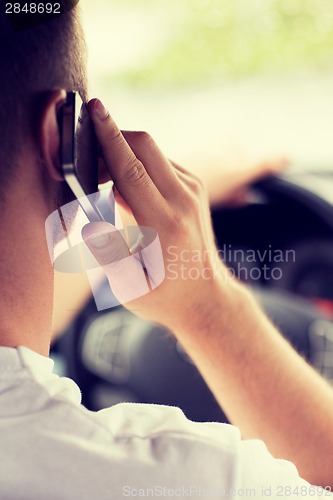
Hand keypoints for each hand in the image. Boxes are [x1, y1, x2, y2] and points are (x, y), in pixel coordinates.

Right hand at [82, 98, 232, 330]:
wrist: (205, 297)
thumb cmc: (163, 295)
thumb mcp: (125, 283)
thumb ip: (103, 247)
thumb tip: (89, 214)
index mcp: (164, 225)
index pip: (131, 169)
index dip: (109, 138)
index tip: (94, 110)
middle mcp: (183, 201)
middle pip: (144, 146)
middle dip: (112, 138)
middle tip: (88, 160)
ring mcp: (193, 191)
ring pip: (151, 151)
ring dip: (123, 155)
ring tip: (104, 182)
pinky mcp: (194, 187)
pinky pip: (160, 163)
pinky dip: (137, 166)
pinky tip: (127, 190)